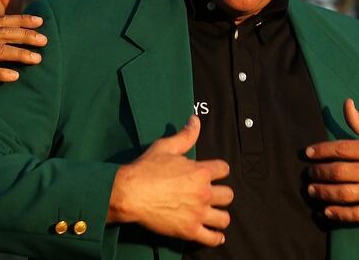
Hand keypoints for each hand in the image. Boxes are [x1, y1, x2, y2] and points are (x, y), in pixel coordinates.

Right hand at [0, 14, 46, 108]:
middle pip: (2, 33)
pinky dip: (0, 73)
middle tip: (45, 40)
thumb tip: (11, 52)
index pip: (0, 22)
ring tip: (37, 58)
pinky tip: (15, 77)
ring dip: (19, 53)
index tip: (40, 21)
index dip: (20, 20)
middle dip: (25, 35)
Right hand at [107, 116, 232, 246]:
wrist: (129, 193)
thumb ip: (185, 136)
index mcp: (200, 172)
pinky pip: (212, 237)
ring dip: (219, 215)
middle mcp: (204, 193)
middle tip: (210, 195)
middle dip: (221, 193)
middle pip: (228, 195)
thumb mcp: (165, 147)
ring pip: (224, 218)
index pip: (224, 169)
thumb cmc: (146, 169)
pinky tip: (214, 233)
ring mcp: (198, 213)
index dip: (218, 170)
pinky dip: (215, 237)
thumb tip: (195, 120)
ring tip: (212, 214)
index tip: (212, 174)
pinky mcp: (189, 230)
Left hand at [306, 98, 358, 221]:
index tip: (307, 152)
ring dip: (324, 192)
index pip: (343, 149)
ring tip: (311, 189)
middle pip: (340, 172)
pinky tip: (326, 210)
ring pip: (345, 193)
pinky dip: (340, 214)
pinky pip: (358, 214)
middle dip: (319, 172)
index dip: (321, 150)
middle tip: (308, 172)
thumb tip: (346, 103)